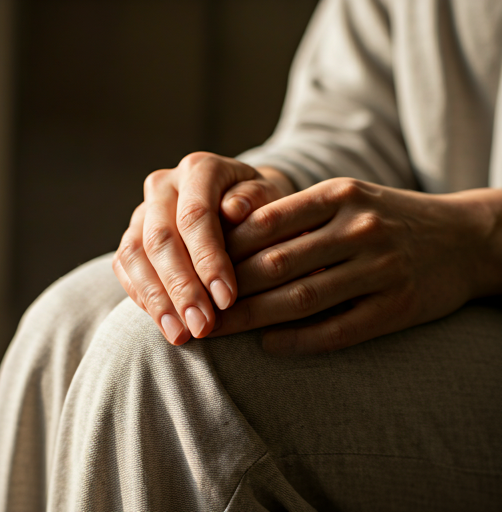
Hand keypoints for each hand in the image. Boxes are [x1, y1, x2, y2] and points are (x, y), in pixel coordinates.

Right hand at [112, 152, 294, 343]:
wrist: (243, 204)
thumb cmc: (263, 206)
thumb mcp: (272, 201)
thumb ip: (256, 203)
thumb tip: (234, 212)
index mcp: (200, 168)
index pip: (196, 216)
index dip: (209, 260)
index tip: (228, 301)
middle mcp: (165, 184)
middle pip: (161, 238)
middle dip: (182, 288)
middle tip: (202, 327)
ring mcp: (144, 210)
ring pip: (135, 254)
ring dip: (157, 299)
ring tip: (181, 335)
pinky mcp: (133, 235)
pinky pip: (125, 266)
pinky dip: (143, 296)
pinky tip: (164, 323)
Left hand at [210, 178, 501, 354]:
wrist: (461, 238)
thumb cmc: (387, 218)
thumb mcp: (346, 199)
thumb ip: (295, 214)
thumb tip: (231, 235)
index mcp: (339, 195)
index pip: (267, 222)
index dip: (225, 248)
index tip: (194, 269)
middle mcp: (359, 228)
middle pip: (276, 264)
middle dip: (228, 290)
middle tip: (194, 308)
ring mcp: (381, 268)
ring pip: (301, 298)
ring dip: (252, 319)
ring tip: (217, 331)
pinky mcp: (398, 306)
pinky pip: (339, 328)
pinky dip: (299, 340)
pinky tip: (269, 346)